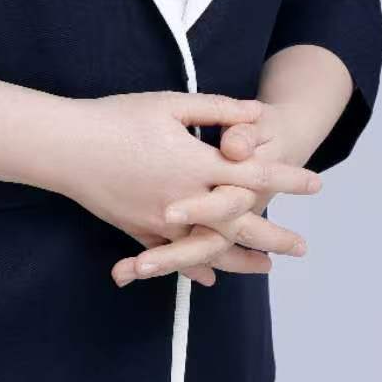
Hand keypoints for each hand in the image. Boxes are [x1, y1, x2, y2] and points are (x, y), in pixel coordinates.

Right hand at [111, 98, 322, 285]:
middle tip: (301, 246)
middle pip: (240, 223)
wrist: (66, 147)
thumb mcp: (170, 104)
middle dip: (274, 234)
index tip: (315, 184)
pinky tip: (208, 278)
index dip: (287, 179)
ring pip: (210, 247)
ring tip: (265, 267)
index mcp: (196, 164)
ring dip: (240, 259)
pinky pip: (173, 255)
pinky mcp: (138, 230)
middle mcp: (184, 199)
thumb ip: (216, 110)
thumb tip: (255, 114)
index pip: (254, 174)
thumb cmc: (117, 118)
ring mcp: (160, 221)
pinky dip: (193, 267)